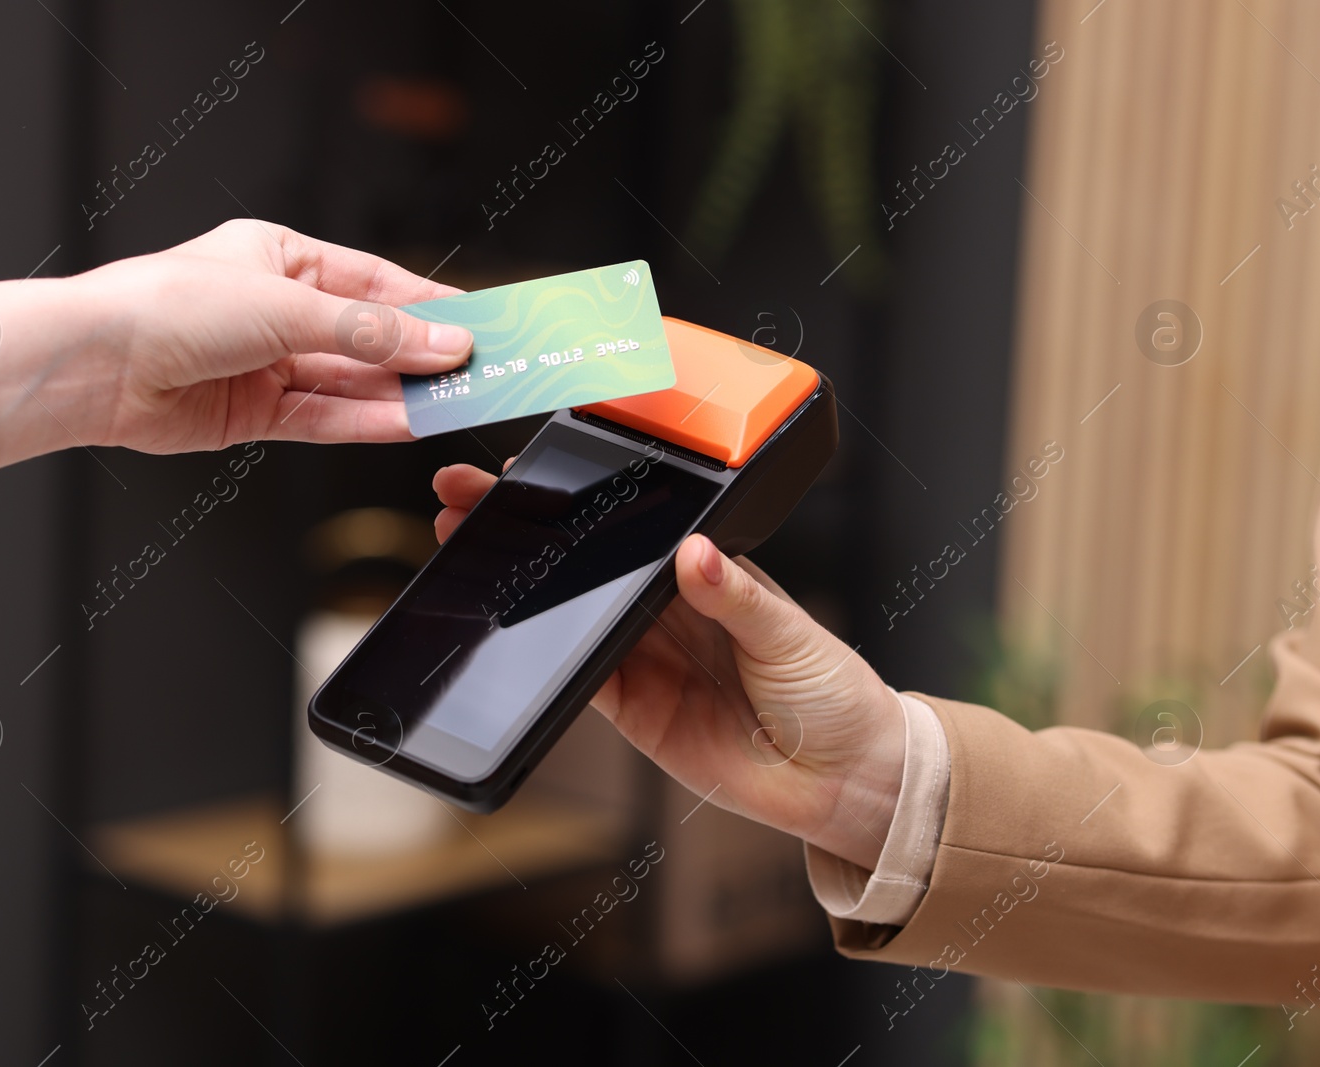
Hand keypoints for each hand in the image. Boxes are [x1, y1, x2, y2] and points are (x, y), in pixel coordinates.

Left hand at [0, 220, 474, 467]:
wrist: (94, 366)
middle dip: (419, 355)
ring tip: (454, 403)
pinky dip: (367, 422)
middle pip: (367, 336)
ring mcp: (266, 364)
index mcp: (280, 257)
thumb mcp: (285, 306)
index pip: (374, 282)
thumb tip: (438, 341)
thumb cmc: (165, 306)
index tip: (478, 323)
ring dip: (402, 394)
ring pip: (351, 382)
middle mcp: (275, 310)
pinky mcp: (254, 414)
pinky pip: (325, 418)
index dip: (428, 304)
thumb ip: (369, 332)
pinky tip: (409, 424)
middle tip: (477, 371)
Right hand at [432, 463, 906, 870]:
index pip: (636, 528)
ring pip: (573, 617)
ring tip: (475, 552)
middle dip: (534, 533)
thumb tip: (696, 552)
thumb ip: (737, 596)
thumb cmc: (836, 697)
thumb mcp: (793, 634)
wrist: (844, 783)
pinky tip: (518, 633)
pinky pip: (582, 682)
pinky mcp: (635, 711)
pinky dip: (550, 661)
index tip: (538, 473)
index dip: (588, 501)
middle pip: (590, 565)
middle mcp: (671, 613)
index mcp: (711, 575)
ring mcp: (648, 661)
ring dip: (526, 590)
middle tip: (475, 500)